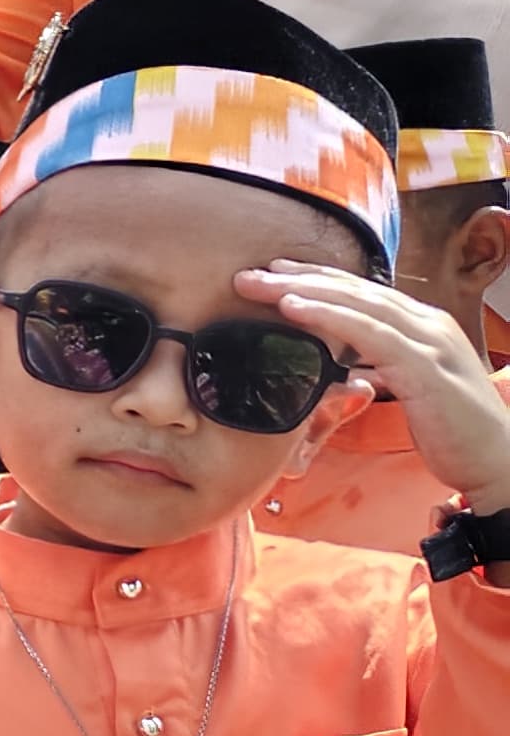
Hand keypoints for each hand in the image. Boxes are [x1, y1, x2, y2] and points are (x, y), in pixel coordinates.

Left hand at [242, 264, 509, 513]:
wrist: (499, 462)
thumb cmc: (453, 429)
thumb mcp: (409, 387)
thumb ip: (381, 369)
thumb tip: (348, 367)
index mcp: (422, 327)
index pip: (363, 293)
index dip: (318, 280)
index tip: (272, 274)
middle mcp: (427, 325)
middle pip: (355, 290)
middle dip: (300, 277)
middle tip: (249, 273)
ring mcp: (429, 343)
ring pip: (359, 304)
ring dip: (305, 290)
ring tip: (261, 283)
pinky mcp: (426, 368)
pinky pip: (370, 334)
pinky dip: (330, 317)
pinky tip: (294, 309)